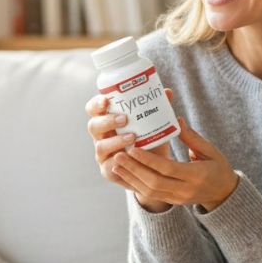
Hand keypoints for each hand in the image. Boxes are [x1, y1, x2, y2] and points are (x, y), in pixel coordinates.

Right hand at [85, 88, 174, 212]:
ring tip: (133, 137)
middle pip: (93, 125)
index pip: (94, 109)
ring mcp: (103, 154)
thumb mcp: (154, 123)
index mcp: (107, 120)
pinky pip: (108, 166)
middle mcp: (101, 136)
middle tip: (124, 119)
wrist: (154, 169)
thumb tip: (167, 92)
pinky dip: (119, 161)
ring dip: (115, 141)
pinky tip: (129, 157)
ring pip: (100, 146)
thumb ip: (158, 108)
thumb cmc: (149, 140)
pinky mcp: (108, 170)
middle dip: (107, 121)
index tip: (107, 100)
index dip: (97, 104)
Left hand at [111, 117, 238, 212]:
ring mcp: (178, 198)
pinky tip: (125, 173)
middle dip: (134, 169)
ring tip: (116, 164)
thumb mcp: (211, 151)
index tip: (133, 148)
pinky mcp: (172, 201)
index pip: (168, 169)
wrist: (224, 194)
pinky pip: (151, 195)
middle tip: (118, 155)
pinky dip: (136, 184)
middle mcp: (185, 190)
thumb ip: (193, 137)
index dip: (149, 159)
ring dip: (131, 177)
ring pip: (150, 191)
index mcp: (197, 176)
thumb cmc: (218, 167)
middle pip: (155, 182)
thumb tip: (176, 119)